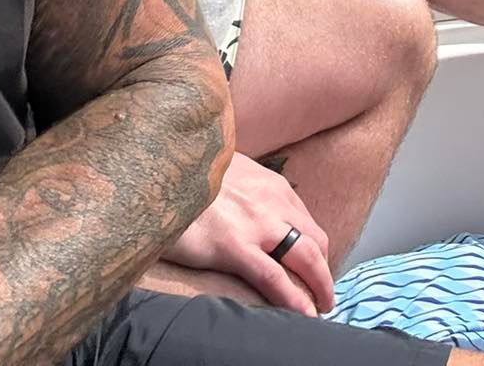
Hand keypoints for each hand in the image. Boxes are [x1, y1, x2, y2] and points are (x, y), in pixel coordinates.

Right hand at [163, 154, 334, 315]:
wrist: (158, 173)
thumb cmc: (188, 175)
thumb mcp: (227, 169)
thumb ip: (246, 187)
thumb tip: (250, 204)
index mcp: (271, 184)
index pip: (306, 220)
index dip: (314, 248)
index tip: (312, 266)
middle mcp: (272, 201)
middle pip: (316, 239)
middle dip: (325, 269)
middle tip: (324, 292)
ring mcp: (256, 224)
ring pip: (306, 256)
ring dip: (319, 285)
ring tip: (321, 306)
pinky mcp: (233, 247)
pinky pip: (273, 277)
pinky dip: (294, 298)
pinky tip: (305, 313)